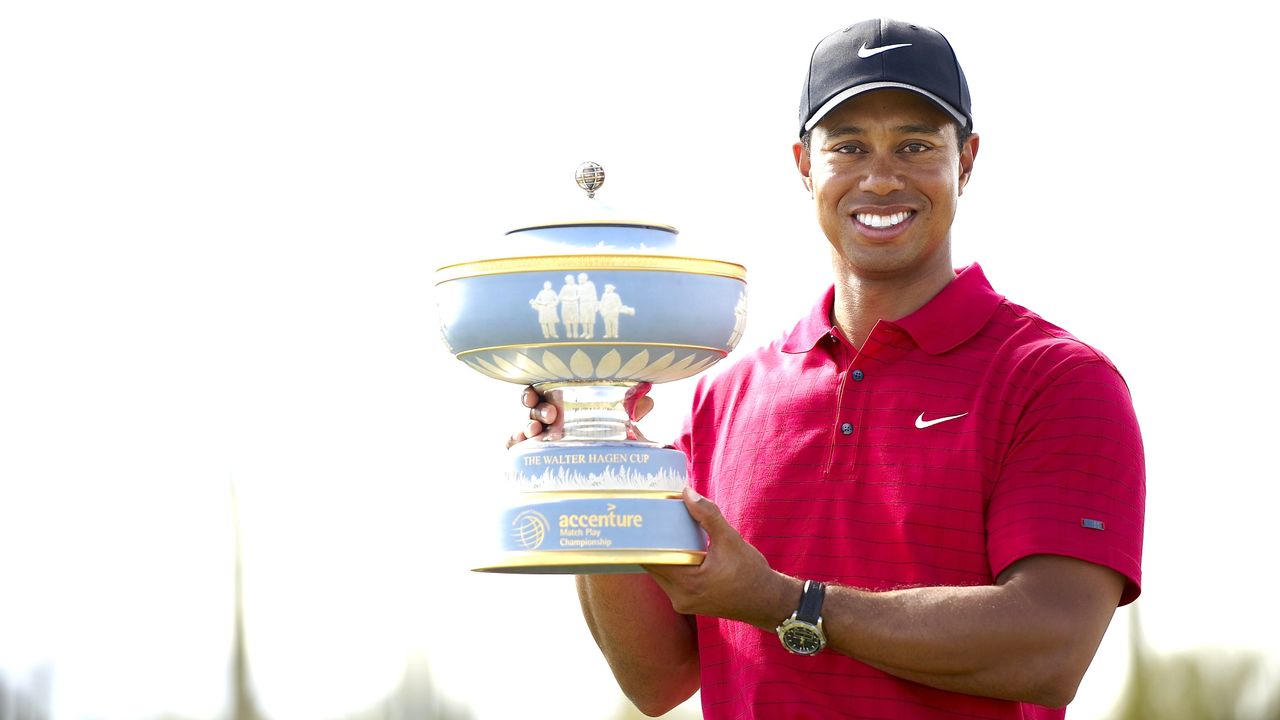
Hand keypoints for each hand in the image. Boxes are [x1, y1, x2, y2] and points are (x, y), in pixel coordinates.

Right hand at [505, 383, 655, 448]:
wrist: (607, 470)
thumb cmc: (606, 438)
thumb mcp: (620, 423)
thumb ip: (631, 409)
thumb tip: (647, 399)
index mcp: (563, 404)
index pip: (543, 391)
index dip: (536, 390)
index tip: (538, 393)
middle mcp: (548, 420)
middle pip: (532, 408)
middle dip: (536, 409)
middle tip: (551, 416)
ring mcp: (539, 439)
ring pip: (523, 428)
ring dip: (526, 427)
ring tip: (536, 432)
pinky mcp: (533, 457)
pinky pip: (516, 448)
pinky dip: (514, 443)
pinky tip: (520, 444)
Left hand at [645, 487, 800, 630]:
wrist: (768, 602)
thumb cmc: (751, 573)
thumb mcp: (730, 540)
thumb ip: (708, 515)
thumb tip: (687, 493)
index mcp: (688, 583)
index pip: (652, 559)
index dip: (645, 539)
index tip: (643, 519)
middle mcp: (679, 597)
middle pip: (653, 565)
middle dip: (652, 543)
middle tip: (651, 519)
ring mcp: (682, 602)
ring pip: (661, 573)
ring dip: (662, 554)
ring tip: (662, 530)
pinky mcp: (687, 602)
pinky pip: (670, 580)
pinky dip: (672, 563)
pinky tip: (677, 548)